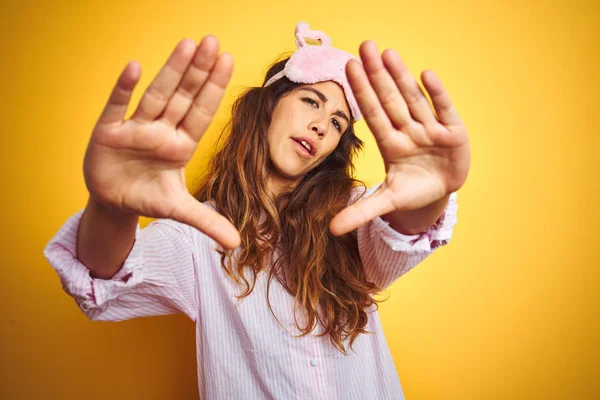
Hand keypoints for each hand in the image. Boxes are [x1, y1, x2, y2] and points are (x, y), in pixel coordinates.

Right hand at [83, 36, 240, 248]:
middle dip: (197, 70)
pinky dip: (123, 89)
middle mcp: (161, 131)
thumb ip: (207, 222)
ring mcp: (135, 129)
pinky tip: (134, 67)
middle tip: (212, 41)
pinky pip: (117, 107)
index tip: (228, 60)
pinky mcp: (108, 132)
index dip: (214, 88)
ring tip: (186, 44)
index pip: (202, 113)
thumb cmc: (148, 197)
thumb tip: (237, 244)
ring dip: (171, 71)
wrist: (114, 203)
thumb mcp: (178, 211)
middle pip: (183, 97)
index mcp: (181, 145)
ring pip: (156, 95)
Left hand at [330, 40, 470, 234]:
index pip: (373, 114)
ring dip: (402, 78)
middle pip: (390, 100)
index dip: (361, 93)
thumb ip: (361, 211)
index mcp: (390, 144)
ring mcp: (430, 129)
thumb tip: (330, 230)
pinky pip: (444, 110)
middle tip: (365, 46)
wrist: (440, 193)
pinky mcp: (454, 132)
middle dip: (378, 75)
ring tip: (388, 53)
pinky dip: (437, 95)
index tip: (348, 68)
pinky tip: (426, 74)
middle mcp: (408, 131)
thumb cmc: (412, 191)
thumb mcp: (387, 202)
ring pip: (414, 100)